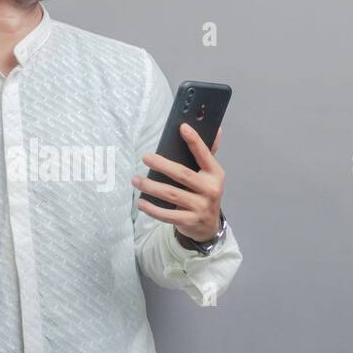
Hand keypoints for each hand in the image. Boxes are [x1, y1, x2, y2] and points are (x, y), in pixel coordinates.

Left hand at [131, 123, 224, 241]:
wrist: (209, 225)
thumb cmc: (204, 193)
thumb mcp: (209, 175)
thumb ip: (208, 154)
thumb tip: (216, 129)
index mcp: (215, 174)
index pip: (204, 155)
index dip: (194, 141)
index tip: (182, 127)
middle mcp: (210, 190)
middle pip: (183, 174)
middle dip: (162, 165)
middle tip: (146, 157)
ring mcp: (200, 206)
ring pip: (171, 194)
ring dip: (151, 187)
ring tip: (136, 180)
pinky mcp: (189, 221)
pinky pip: (167, 214)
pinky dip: (152, 209)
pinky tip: (141, 202)